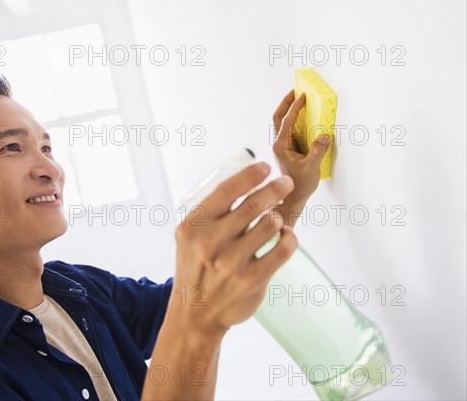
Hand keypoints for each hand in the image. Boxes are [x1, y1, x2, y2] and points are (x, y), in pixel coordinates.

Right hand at [169, 162, 297, 335]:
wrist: (194, 314)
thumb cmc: (196, 268)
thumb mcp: (190, 237)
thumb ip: (211, 212)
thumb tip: (245, 181)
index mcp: (193, 226)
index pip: (226, 190)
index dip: (249, 175)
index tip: (264, 167)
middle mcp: (211, 242)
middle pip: (253, 204)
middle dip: (275, 188)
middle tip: (285, 183)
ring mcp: (232, 263)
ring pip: (270, 224)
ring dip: (277, 217)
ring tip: (275, 218)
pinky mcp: (252, 280)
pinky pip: (283, 248)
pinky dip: (289, 237)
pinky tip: (284, 236)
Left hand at [272, 90, 329, 224]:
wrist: (293, 198)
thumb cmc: (299, 185)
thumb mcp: (311, 168)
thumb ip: (317, 151)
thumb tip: (324, 136)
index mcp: (280, 146)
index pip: (286, 121)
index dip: (294, 107)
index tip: (302, 96)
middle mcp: (279, 144)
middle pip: (278, 117)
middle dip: (286, 103)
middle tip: (295, 90)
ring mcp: (282, 146)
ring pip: (282, 122)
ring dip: (289, 109)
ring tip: (299, 98)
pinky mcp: (288, 148)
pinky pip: (289, 129)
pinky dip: (295, 119)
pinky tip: (304, 115)